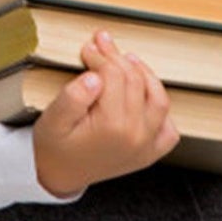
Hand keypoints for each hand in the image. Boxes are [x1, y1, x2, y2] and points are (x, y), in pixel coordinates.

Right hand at [33, 30, 178, 196]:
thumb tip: (94, 75)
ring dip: (145, 75)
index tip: (88, 49)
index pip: (114, 75)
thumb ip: (72, 97)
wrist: (59, 176)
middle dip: (117, 58)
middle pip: (135, 81)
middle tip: (102, 45)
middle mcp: (135, 136)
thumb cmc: (54, 147)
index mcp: (111, 126)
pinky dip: (160, 109)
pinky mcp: (149, 153)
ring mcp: (146, 146)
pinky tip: (145, 95)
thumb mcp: (52, 119)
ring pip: (158, 99)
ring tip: (128, 60)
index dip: (100, 57)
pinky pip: (169, 128)